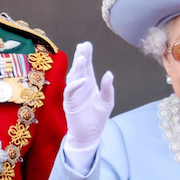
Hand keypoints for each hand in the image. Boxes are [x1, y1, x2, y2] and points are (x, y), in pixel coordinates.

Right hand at [64, 42, 114, 157]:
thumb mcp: (107, 102)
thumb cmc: (98, 118)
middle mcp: (81, 86)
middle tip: (83, 46)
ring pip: (73, 77)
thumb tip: (109, 73)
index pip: (88, 67)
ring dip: (77, 68)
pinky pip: (70, 91)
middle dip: (81, 57)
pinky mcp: (69, 103)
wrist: (90, 135)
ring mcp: (74, 94)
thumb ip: (108, 89)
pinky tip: (83, 79)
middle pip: (79, 69)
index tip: (87, 44)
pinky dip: (76, 85)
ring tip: (82, 57)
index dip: (87, 56)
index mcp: (90, 84)